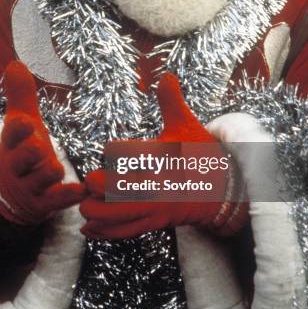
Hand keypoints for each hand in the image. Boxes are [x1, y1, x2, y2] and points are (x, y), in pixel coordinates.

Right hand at [0, 61, 85, 224]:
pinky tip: (82, 190)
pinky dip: (68, 197)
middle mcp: (20, 165)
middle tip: (39, 146)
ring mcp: (31, 186)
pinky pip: (56, 201)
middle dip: (30, 153)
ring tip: (57, 168)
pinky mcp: (45, 203)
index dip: (18, 129)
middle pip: (22, 159)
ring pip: (39, 181)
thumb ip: (21, 95)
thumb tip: (15, 63)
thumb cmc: (23, 148)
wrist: (13, 191)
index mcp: (14, 142)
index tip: (25, 121)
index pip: (12, 134)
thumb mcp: (21, 121)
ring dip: (48, 174)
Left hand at [80, 73, 240, 238]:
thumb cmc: (201, 155)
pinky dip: (106, 233)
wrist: (222, 190)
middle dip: (103, 189)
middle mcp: (161, 185)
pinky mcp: (154, 223)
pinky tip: (89, 229)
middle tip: (89, 182)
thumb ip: (172, 102)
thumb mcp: (188, 126)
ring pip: (124, 218)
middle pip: (126, 192)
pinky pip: (128, 233)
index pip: (140, 156)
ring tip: (85, 206)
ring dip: (100, 214)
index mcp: (168, 159)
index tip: (109, 149)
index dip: (119, 153)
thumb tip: (167, 75)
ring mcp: (158, 208)